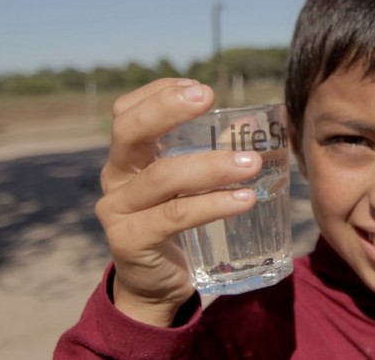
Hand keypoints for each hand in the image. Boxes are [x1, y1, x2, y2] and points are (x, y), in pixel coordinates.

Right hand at [95, 79, 262, 325]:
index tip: (200, 88)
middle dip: (167, 109)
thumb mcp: (191, 185)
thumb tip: (259, 124)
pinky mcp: (130, 240)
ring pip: (162, 177)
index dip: (159, 93)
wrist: (158, 285)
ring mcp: (118, 209)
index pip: (127, 111)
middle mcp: (115, 177)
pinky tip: (245, 200)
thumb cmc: (179, 225)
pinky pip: (175, 216)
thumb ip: (213, 154)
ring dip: (211, 166)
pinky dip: (213, 205)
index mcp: (127, 157)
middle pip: (129, 131)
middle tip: (207, 97)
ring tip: (251, 163)